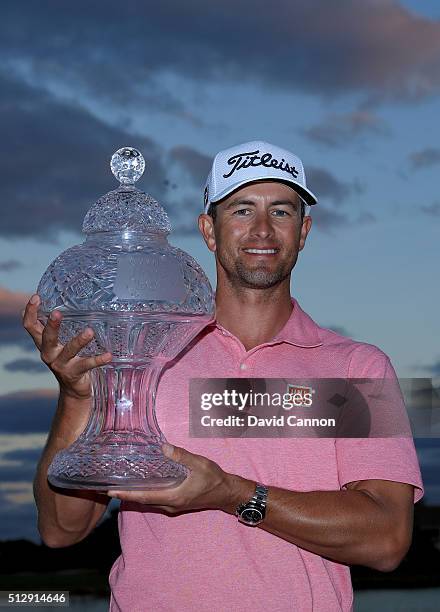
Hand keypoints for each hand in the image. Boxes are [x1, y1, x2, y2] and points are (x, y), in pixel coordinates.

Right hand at [22, 293, 111, 399]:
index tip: (35, 297)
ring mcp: (61, 365)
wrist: (73, 389)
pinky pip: (87, 365)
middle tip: (57, 313)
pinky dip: (98, 360)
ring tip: (90, 332)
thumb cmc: (68, 360)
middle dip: (52, 325)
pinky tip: (108, 355)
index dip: (30, 312)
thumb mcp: (59, 344)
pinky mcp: (74, 373)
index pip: (30, 326)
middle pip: (46, 338)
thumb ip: (59, 329)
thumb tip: (63, 303)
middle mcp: (49, 353)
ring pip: (69, 350)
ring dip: (79, 341)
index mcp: (43, 343)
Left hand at [107, 443, 253, 514]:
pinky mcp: (176, 502)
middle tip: (108, 487)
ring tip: (120, 486)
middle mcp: (170, 504)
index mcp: (173, 496)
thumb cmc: (214, 479)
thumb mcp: (199, 464)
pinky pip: (155, 499)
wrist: (226, 493)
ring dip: (134, 494)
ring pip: (148, 501)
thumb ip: (181, 456)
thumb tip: (163, 447)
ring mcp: (173, 505)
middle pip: (142, 501)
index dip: (126, 494)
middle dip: (125, 495)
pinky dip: (144, 493)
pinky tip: (140, 485)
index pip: (144, 497)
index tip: (110, 491)